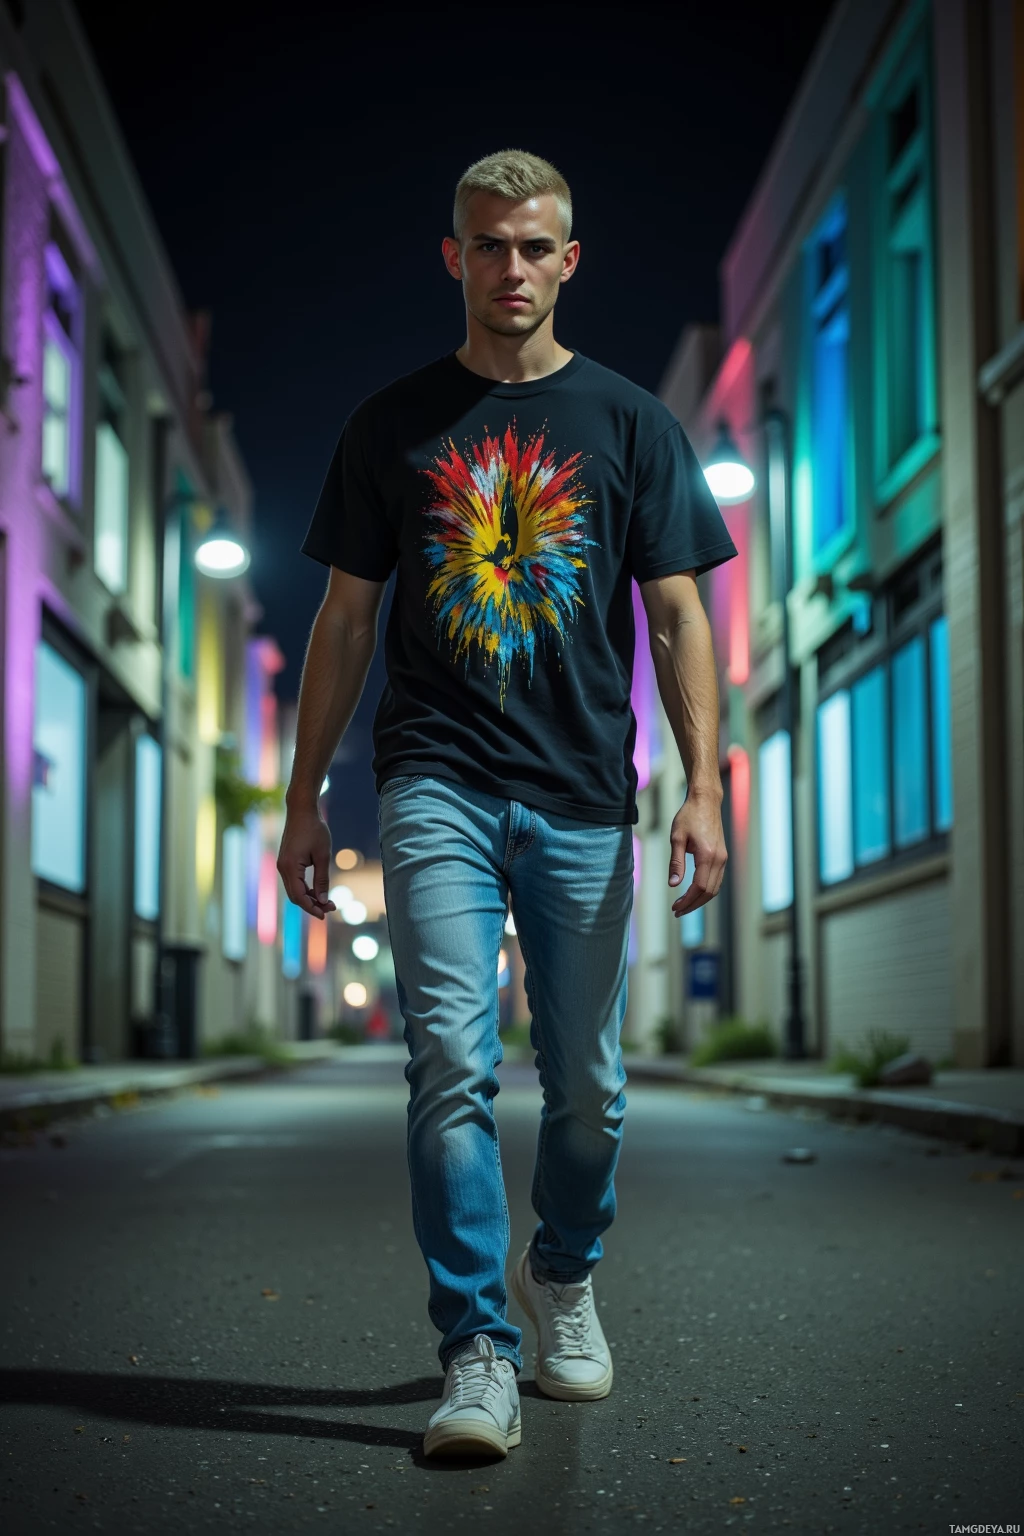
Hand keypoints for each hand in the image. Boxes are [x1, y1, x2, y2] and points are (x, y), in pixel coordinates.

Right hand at [277, 806, 335, 919]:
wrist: (301, 810)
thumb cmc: (314, 829)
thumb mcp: (323, 855)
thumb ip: (322, 879)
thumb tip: (323, 900)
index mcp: (290, 867)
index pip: (299, 896)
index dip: (312, 907)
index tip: (326, 914)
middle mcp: (282, 868)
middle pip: (295, 896)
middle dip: (312, 904)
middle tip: (331, 908)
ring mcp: (282, 865)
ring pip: (294, 890)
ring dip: (309, 897)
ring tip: (327, 901)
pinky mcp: (286, 862)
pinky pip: (294, 881)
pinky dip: (305, 888)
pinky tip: (318, 891)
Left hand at [668, 790, 727, 916]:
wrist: (706, 801)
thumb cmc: (689, 816)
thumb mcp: (677, 838)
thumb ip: (676, 862)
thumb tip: (673, 884)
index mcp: (708, 855)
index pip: (700, 886)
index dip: (687, 900)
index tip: (675, 907)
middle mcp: (719, 859)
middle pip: (709, 892)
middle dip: (693, 905)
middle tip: (677, 911)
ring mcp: (723, 858)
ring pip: (715, 888)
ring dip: (700, 900)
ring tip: (684, 906)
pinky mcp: (722, 856)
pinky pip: (717, 880)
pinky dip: (706, 891)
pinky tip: (693, 893)